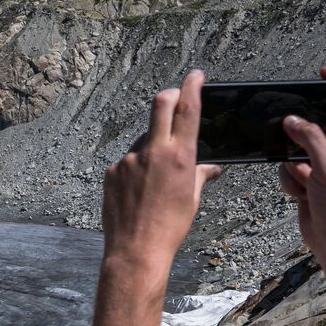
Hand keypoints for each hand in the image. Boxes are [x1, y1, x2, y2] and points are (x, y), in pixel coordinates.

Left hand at [102, 70, 223, 260]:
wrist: (136, 250)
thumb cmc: (170, 227)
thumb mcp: (192, 199)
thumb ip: (201, 176)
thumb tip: (213, 169)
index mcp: (180, 156)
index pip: (188, 109)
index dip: (193, 86)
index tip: (196, 75)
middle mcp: (153, 151)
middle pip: (160, 104)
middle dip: (170, 95)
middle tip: (176, 98)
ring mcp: (129, 160)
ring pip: (144, 138)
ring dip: (153, 146)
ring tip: (156, 179)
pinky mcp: (112, 171)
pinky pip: (128, 161)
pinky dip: (136, 168)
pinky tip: (139, 191)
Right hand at [277, 66, 325, 263]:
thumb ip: (309, 138)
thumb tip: (292, 120)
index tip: (325, 74)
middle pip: (321, 121)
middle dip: (304, 130)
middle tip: (295, 134)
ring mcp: (324, 163)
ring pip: (299, 146)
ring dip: (293, 161)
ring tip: (304, 178)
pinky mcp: (309, 179)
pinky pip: (290, 167)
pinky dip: (290, 179)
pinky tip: (301, 193)